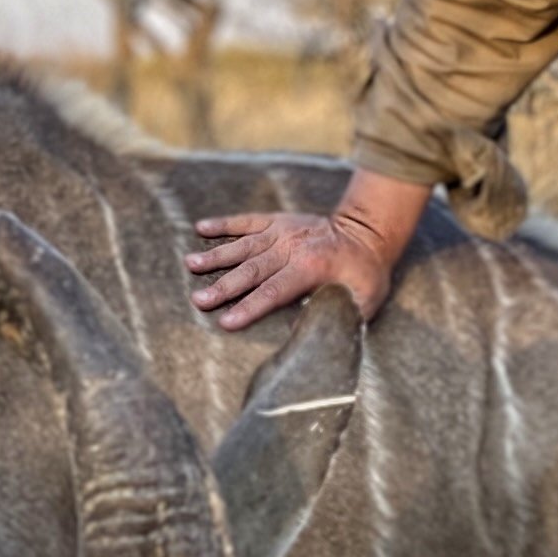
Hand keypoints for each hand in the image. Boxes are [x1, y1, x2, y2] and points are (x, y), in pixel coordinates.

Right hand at [185, 169, 426, 331]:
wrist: (367, 232)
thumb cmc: (365, 274)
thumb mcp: (364, 301)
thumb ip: (338, 317)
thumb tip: (308, 335)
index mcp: (311, 268)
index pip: (274, 292)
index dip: (250, 308)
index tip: (226, 322)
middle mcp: (291, 248)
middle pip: (251, 271)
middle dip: (224, 287)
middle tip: (198, 300)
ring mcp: (282, 232)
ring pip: (243, 245)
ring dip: (216, 256)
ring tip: (190, 265)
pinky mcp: (277, 221)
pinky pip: (246, 221)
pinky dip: (223, 224)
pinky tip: (200, 228)